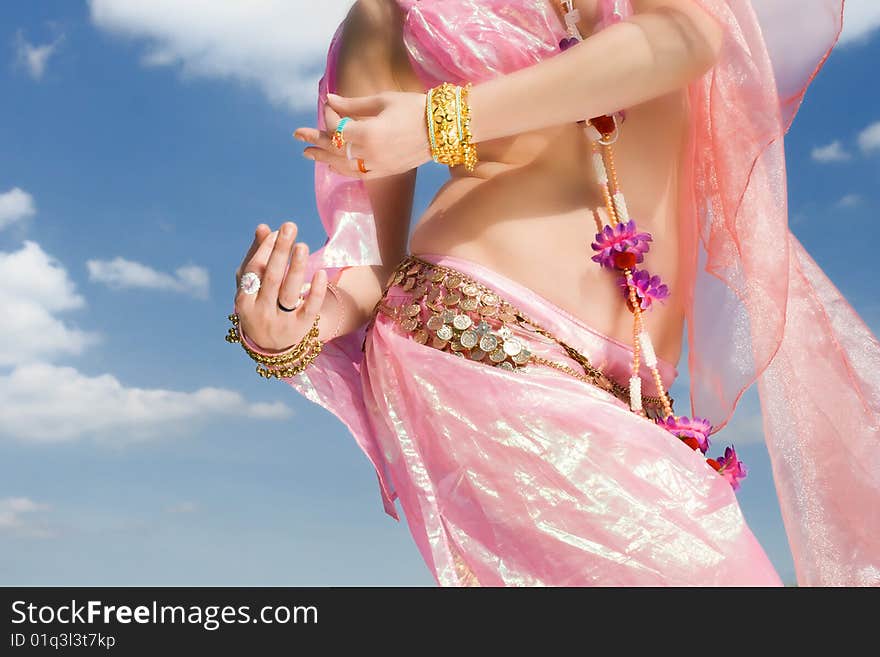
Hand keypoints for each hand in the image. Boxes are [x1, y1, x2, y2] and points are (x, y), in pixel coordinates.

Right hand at [234, 222, 327, 352]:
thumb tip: (264, 227)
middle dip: (280, 251)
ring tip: (303, 245)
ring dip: (297, 268)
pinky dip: (315, 291)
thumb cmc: (260, 306)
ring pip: (289, 292)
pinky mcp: (301, 328)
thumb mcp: (254, 286)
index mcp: (245, 300)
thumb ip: (258, 256)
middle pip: (272, 278)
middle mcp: (260, 312)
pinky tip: (322, 274)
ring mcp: (280, 322)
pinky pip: (310, 308)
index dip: (265, 250)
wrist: (271, 348)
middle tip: (290, 226)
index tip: (276, 232)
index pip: (255, 271)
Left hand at [293, 91, 431, 177]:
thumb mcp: (381, 100)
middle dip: (316, 145)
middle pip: (335, 152)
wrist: (442, 128)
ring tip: (311, 155)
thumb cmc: (413, 108)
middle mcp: (370, 154)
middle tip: (299, 140)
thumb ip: (352, 104)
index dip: (324, 122)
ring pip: (345, 167)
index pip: (336, 131)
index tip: (318, 116)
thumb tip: (328, 99)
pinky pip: (360, 174)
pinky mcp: (387, 172)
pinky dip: (344, 170)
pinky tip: (334, 167)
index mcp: (368, 133)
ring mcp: (379, 166)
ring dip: (326, 160)